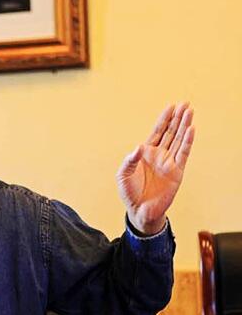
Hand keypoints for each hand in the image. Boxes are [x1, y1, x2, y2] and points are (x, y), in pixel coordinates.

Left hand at [116, 103, 194, 234]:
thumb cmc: (130, 193)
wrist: (139, 210)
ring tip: (190, 112)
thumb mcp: (123, 175)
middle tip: (185, 104)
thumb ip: (129, 160)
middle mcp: (159, 155)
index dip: (164, 119)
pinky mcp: (176, 172)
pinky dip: (187, 142)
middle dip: (177, 118)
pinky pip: (183, 154)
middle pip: (171, 132)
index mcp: (146, 153)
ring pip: (178, 139)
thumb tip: (139, 147)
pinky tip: (191, 130)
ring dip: (184, 126)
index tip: (171, 106)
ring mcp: (169, 162)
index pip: (157, 132)